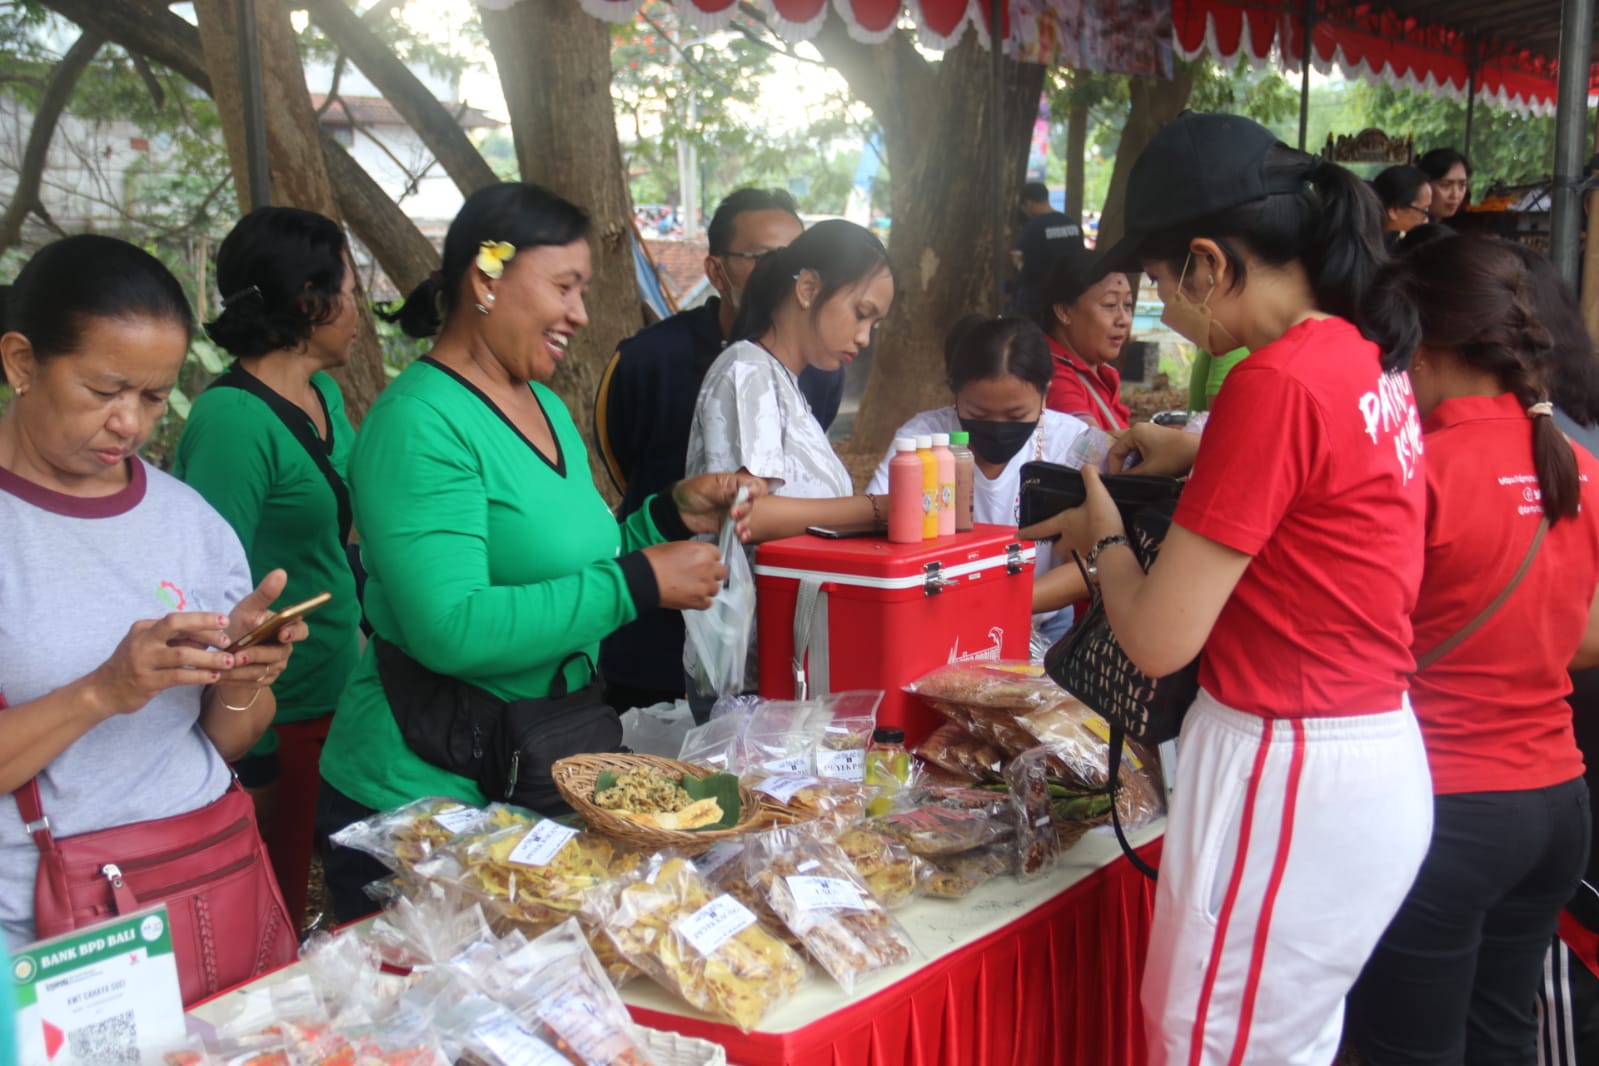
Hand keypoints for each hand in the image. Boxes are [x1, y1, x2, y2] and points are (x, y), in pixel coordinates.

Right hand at [86, 611, 238, 716]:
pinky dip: (199, 675)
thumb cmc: (135, 665)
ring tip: (228, 662)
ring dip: (209, 658)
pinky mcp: (146, 681)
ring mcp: (143, 660)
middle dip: (204, 627)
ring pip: (182, 655)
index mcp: (145, 627)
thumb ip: (176, 640)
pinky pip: (179, 676)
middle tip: (227, 639)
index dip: (203, 620)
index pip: (178, 619)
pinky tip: (213, 676)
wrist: (104, 690)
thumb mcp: (151, 646)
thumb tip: (211, 636)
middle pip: (175, 625)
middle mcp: (142, 640)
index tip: (224, 623)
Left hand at [214, 570, 305, 692]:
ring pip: (262, 671)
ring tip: (221, 667)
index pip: (302, 631)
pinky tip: (218, 676)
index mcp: (286, 629)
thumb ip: (264, 593)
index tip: (282, 633)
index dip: (294, 633)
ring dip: (241, 669)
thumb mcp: (248, 608)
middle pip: (277, 655)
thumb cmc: (239, 625)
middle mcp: (285, 650)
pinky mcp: (263, 682)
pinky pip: (251, 683)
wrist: (226, 652)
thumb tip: (281, 572)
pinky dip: (234, 679)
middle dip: (257, 655)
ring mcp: (275, 667)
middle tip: (238, 655)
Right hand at [643, 541, 727, 610]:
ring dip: (707, 588)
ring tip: (693, 588)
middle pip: (722, 572)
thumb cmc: (655, 559)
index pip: (717, 554)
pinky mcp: (698, 601)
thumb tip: (696, 558)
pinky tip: (691, 598)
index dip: (709, 559)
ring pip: (715, 589)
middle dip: (713, 574)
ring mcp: (705, 586)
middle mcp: (708, 568)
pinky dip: (701, 601)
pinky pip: (708, 603)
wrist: (645, 578)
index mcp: (703, 551)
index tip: (703, 563)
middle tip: (700, 576)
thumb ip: (693, 552)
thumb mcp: (676, 546)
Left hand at [673, 472, 768, 535]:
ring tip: (736, 529)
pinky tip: (740, 537)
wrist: (677, 511)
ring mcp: (734, 512)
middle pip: (753, 503)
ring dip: (745, 523)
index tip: (749, 496)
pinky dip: (743, 534)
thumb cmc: (691, 492)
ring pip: (748, 517)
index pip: (754, 485)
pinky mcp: (729, 525)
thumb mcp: (707, 487)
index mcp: (734, 483)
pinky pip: (741, 530)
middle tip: (733, 514)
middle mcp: (737, 497)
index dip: (755, 491)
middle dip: (746, 509)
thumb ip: (726, 491)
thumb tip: (743, 493)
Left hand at [1017, 466, 1125, 554]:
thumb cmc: (1100, 518)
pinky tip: (1097, 540)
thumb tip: (1088, 468)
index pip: (1041, 528)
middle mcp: (1069, 539)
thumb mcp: (1096, 492)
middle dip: (1055, 542)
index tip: (1017, 535)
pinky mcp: (1095, 555)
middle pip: (1056, 546)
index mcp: (1064, 523)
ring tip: (1080, 537)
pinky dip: (1090, 546)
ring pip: (1071, 551)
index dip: (1028, 531)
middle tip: (1058, 536)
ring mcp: (1082, 550)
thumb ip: (1090, 477)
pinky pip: (1087, 552)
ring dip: (1072, 546)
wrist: (1116, 545)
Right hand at [1109, 423, 1199, 474]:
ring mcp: (1150, 433)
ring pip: (1132, 452)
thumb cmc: (1174, 457)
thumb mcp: (1149, 470)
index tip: (1117, 482)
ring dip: (1132, 466)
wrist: (1201, 451)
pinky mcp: (1158, 439)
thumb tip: (1118, 482)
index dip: (1113, 468)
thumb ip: (1130, 476)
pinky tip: (1144, 473)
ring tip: (1134, 479)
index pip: (1115, 451)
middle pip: (1122, 450)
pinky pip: (1142, 451)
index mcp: (1135, 431)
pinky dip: (1141, 462)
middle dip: (1122, 467)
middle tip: (1122, 481)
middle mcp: (1140, 429)